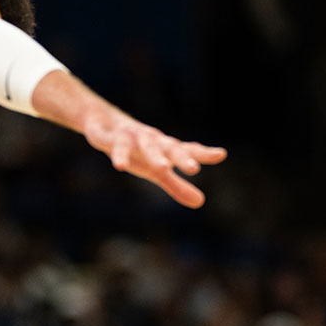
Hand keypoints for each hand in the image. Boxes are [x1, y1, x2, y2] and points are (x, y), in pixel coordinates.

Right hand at [82, 110, 226, 207]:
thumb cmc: (139, 151)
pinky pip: (118, 147)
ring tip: (164, 168)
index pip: (189, 150)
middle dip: (182, 158)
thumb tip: (200, 202)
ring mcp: (134, 137)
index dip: (204, 153)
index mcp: (166, 148)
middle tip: (194, 169)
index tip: (221, 154)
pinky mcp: (114, 138)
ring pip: (147, 146)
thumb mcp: (156, 170)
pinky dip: (119, 155)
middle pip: (170, 149)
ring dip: (155, 156)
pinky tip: (119, 166)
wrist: (105, 123)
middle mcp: (154, 141)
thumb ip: (177, 185)